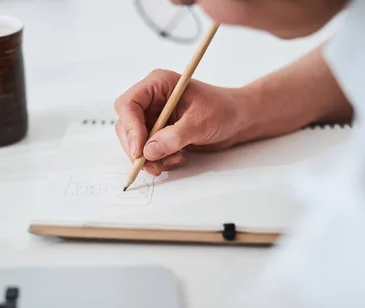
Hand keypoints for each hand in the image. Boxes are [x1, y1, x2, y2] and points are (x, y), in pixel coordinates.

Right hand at [114, 69, 254, 175]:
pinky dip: (156, 159)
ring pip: (134, 140)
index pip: (129, 104)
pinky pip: (146, 149)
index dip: (130, 128)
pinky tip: (175, 158)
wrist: (237, 120)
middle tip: (151, 164)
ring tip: (171, 161)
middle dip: (137, 147)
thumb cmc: (223, 111)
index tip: (139, 150)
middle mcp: (151, 99)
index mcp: (158, 85)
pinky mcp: (158, 132)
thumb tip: (149, 151)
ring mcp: (154, 116)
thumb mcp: (200, 123)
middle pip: (126, 125)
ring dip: (148, 157)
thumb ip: (173, 137)